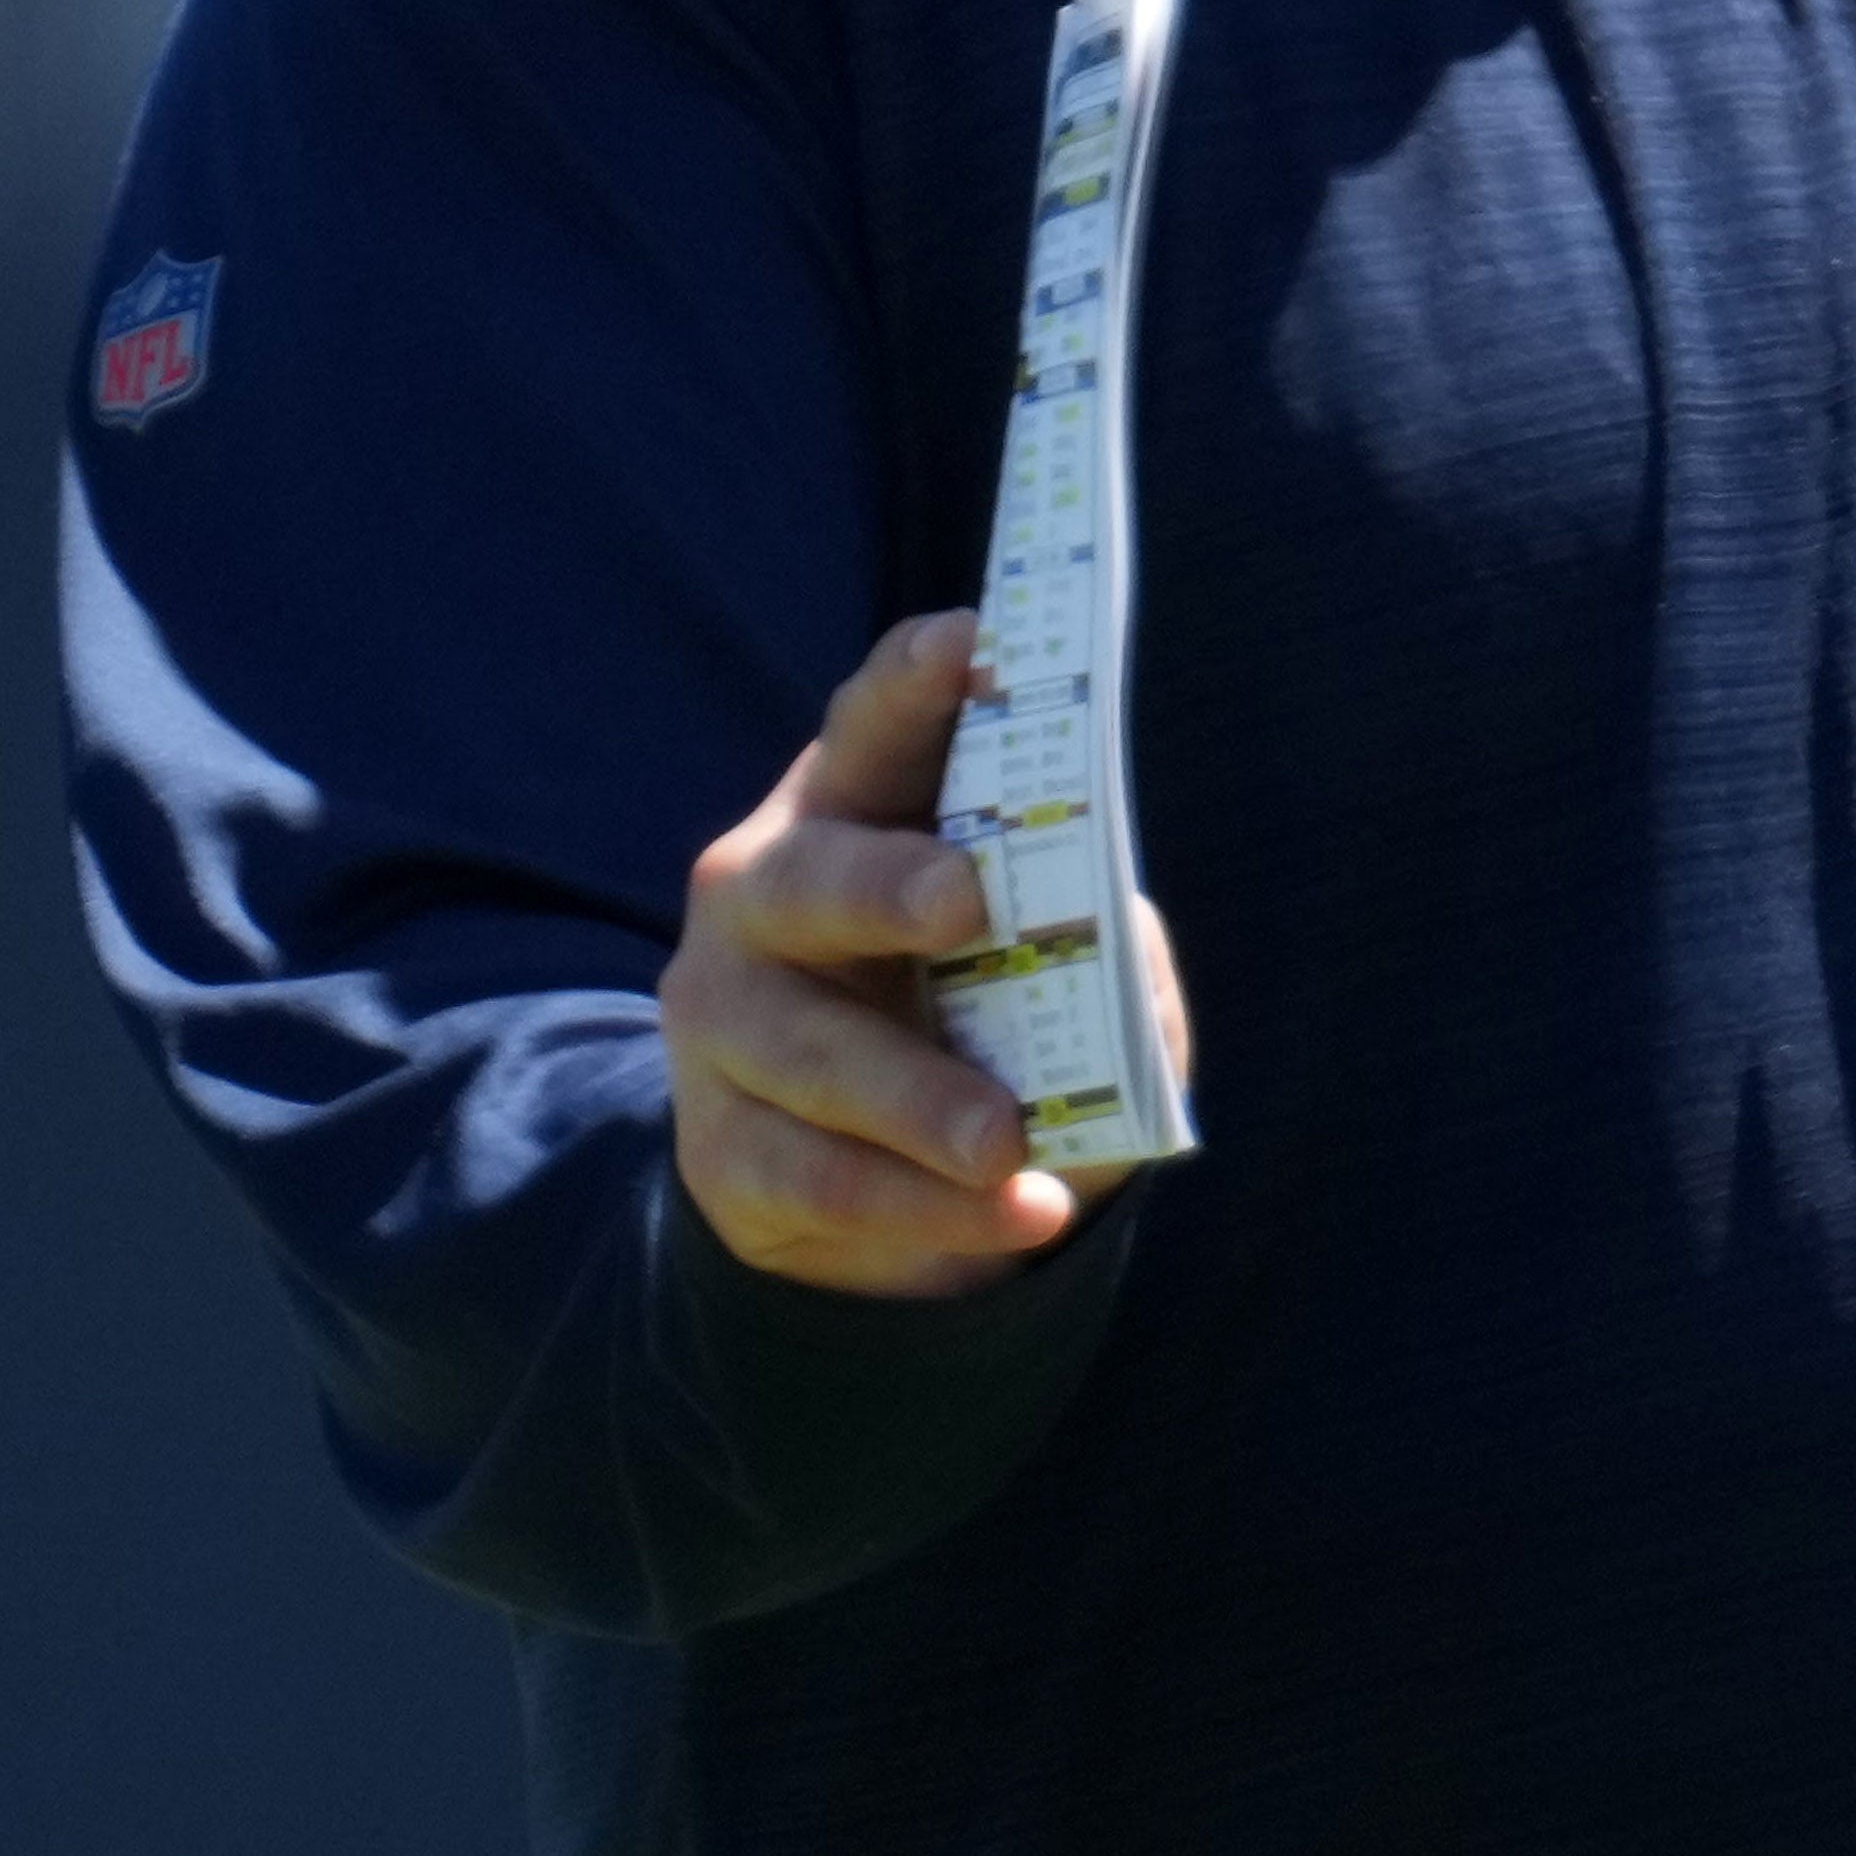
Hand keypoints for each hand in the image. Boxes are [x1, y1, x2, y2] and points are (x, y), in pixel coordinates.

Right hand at [667, 611, 1190, 1298]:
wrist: (855, 1189)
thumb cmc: (965, 1020)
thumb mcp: (1031, 965)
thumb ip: (1086, 942)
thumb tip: (1132, 960)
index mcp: (848, 815)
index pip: (874, 729)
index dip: (917, 685)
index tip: (977, 643)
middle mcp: (761, 897)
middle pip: (807, 878)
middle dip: (885, 884)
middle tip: (967, 900)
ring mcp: (724, 1025)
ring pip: (811, 1050)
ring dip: (918, 1095)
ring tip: (1006, 1139)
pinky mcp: (723, 1147)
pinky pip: (819, 1174)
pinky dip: (925, 1206)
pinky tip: (1019, 1212)